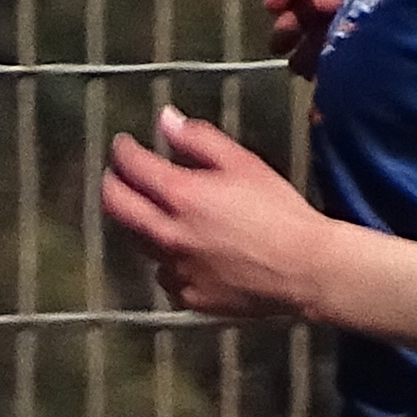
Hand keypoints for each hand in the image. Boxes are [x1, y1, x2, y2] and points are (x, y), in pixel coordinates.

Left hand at [101, 105, 340, 321]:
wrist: (304, 269)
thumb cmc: (279, 212)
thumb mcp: (244, 164)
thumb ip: (199, 139)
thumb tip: (166, 120)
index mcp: (180, 196)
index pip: (131, 167)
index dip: (122, 151)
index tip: (122, 145)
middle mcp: (167, 235)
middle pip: (116, 207)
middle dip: (111, 185)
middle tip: (117, 175)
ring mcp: (174, 269)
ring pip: (139, 242)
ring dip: (141, 223)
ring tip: (156, 211)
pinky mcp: (187, 296)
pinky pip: (166, 274)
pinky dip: (169, 260)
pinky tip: (188, 252)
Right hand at [259, 0, 367, 76]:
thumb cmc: (407, 2)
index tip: (272, 4)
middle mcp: (365, 2)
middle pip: (315, 6)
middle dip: (293, 21)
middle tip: (280, 40)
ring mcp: (366, 36)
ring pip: (320, 40)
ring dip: (304, 50)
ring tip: (302, 63)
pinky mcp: (369, 69)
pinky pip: (334, 69)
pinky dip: (320, 73)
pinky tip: (317, 79)